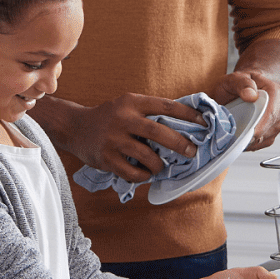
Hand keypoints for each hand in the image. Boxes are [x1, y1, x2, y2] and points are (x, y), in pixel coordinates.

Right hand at [34, 93, 202, 181]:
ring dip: (159, 164)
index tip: (204, 123)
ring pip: (147, 156)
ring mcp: (113, 139)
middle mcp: (123, 118)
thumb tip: (185, 124)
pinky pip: (133, 173)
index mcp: (132, 102)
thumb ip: (150, 112)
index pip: (166, 106)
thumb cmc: (109, 117)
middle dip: (180, 144)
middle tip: (192, 152)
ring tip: (161, 166)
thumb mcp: (127, 105)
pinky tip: (145, 174)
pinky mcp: (106, 158)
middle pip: (159, 132)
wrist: (75, 128)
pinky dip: (143, 176)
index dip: (188, 114)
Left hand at [210, 70, 279, 151]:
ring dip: (251, 140)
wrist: (242, 88)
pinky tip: (242, 138)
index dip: (261, 126)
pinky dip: (252, 144)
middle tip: (234, 136)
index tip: (249, 134)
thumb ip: (242, 84)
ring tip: (235, 134)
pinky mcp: (273, 131)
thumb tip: (251, 95)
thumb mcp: (234, 78)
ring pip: (267, 137)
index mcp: (275, 91)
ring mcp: (279, 120)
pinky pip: (264, 143)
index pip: (271, 112)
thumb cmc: (238, 83)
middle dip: (252, 135)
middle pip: (270, 127)